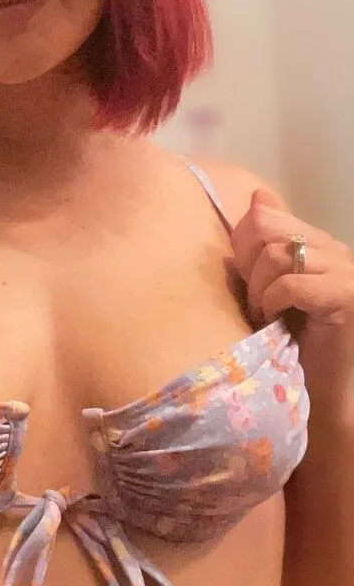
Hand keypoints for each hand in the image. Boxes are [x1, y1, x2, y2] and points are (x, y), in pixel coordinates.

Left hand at [231, 188, 353, 408]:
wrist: (318, 389)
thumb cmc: (289, 340)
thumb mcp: (266, 285)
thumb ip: (262, 244)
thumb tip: (257, 196)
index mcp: (317, 242)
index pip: (264, 216)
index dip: (243, 248)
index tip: (247, 282)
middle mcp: (335, 249)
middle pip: (267, 229)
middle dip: (248, 267)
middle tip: (255, 301)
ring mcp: (345, 270)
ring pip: (277, 256)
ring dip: (259, 290)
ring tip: (265, 314)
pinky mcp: (346, 295)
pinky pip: (291, 283)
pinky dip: (273, 303)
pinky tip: (276, 321)